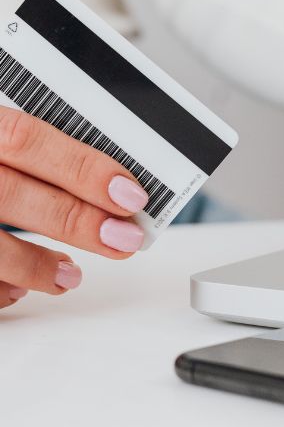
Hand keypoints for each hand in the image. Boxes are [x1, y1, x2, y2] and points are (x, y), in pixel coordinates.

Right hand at [0, 106, 147, 308]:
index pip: (26, 139)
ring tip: (71, 276)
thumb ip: (25, 144)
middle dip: (77, 221)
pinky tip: (20, 287)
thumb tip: (100, 176)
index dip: (82, 167)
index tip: (129, 193)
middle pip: (12, 194)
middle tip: (124, 239)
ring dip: (36, 265)